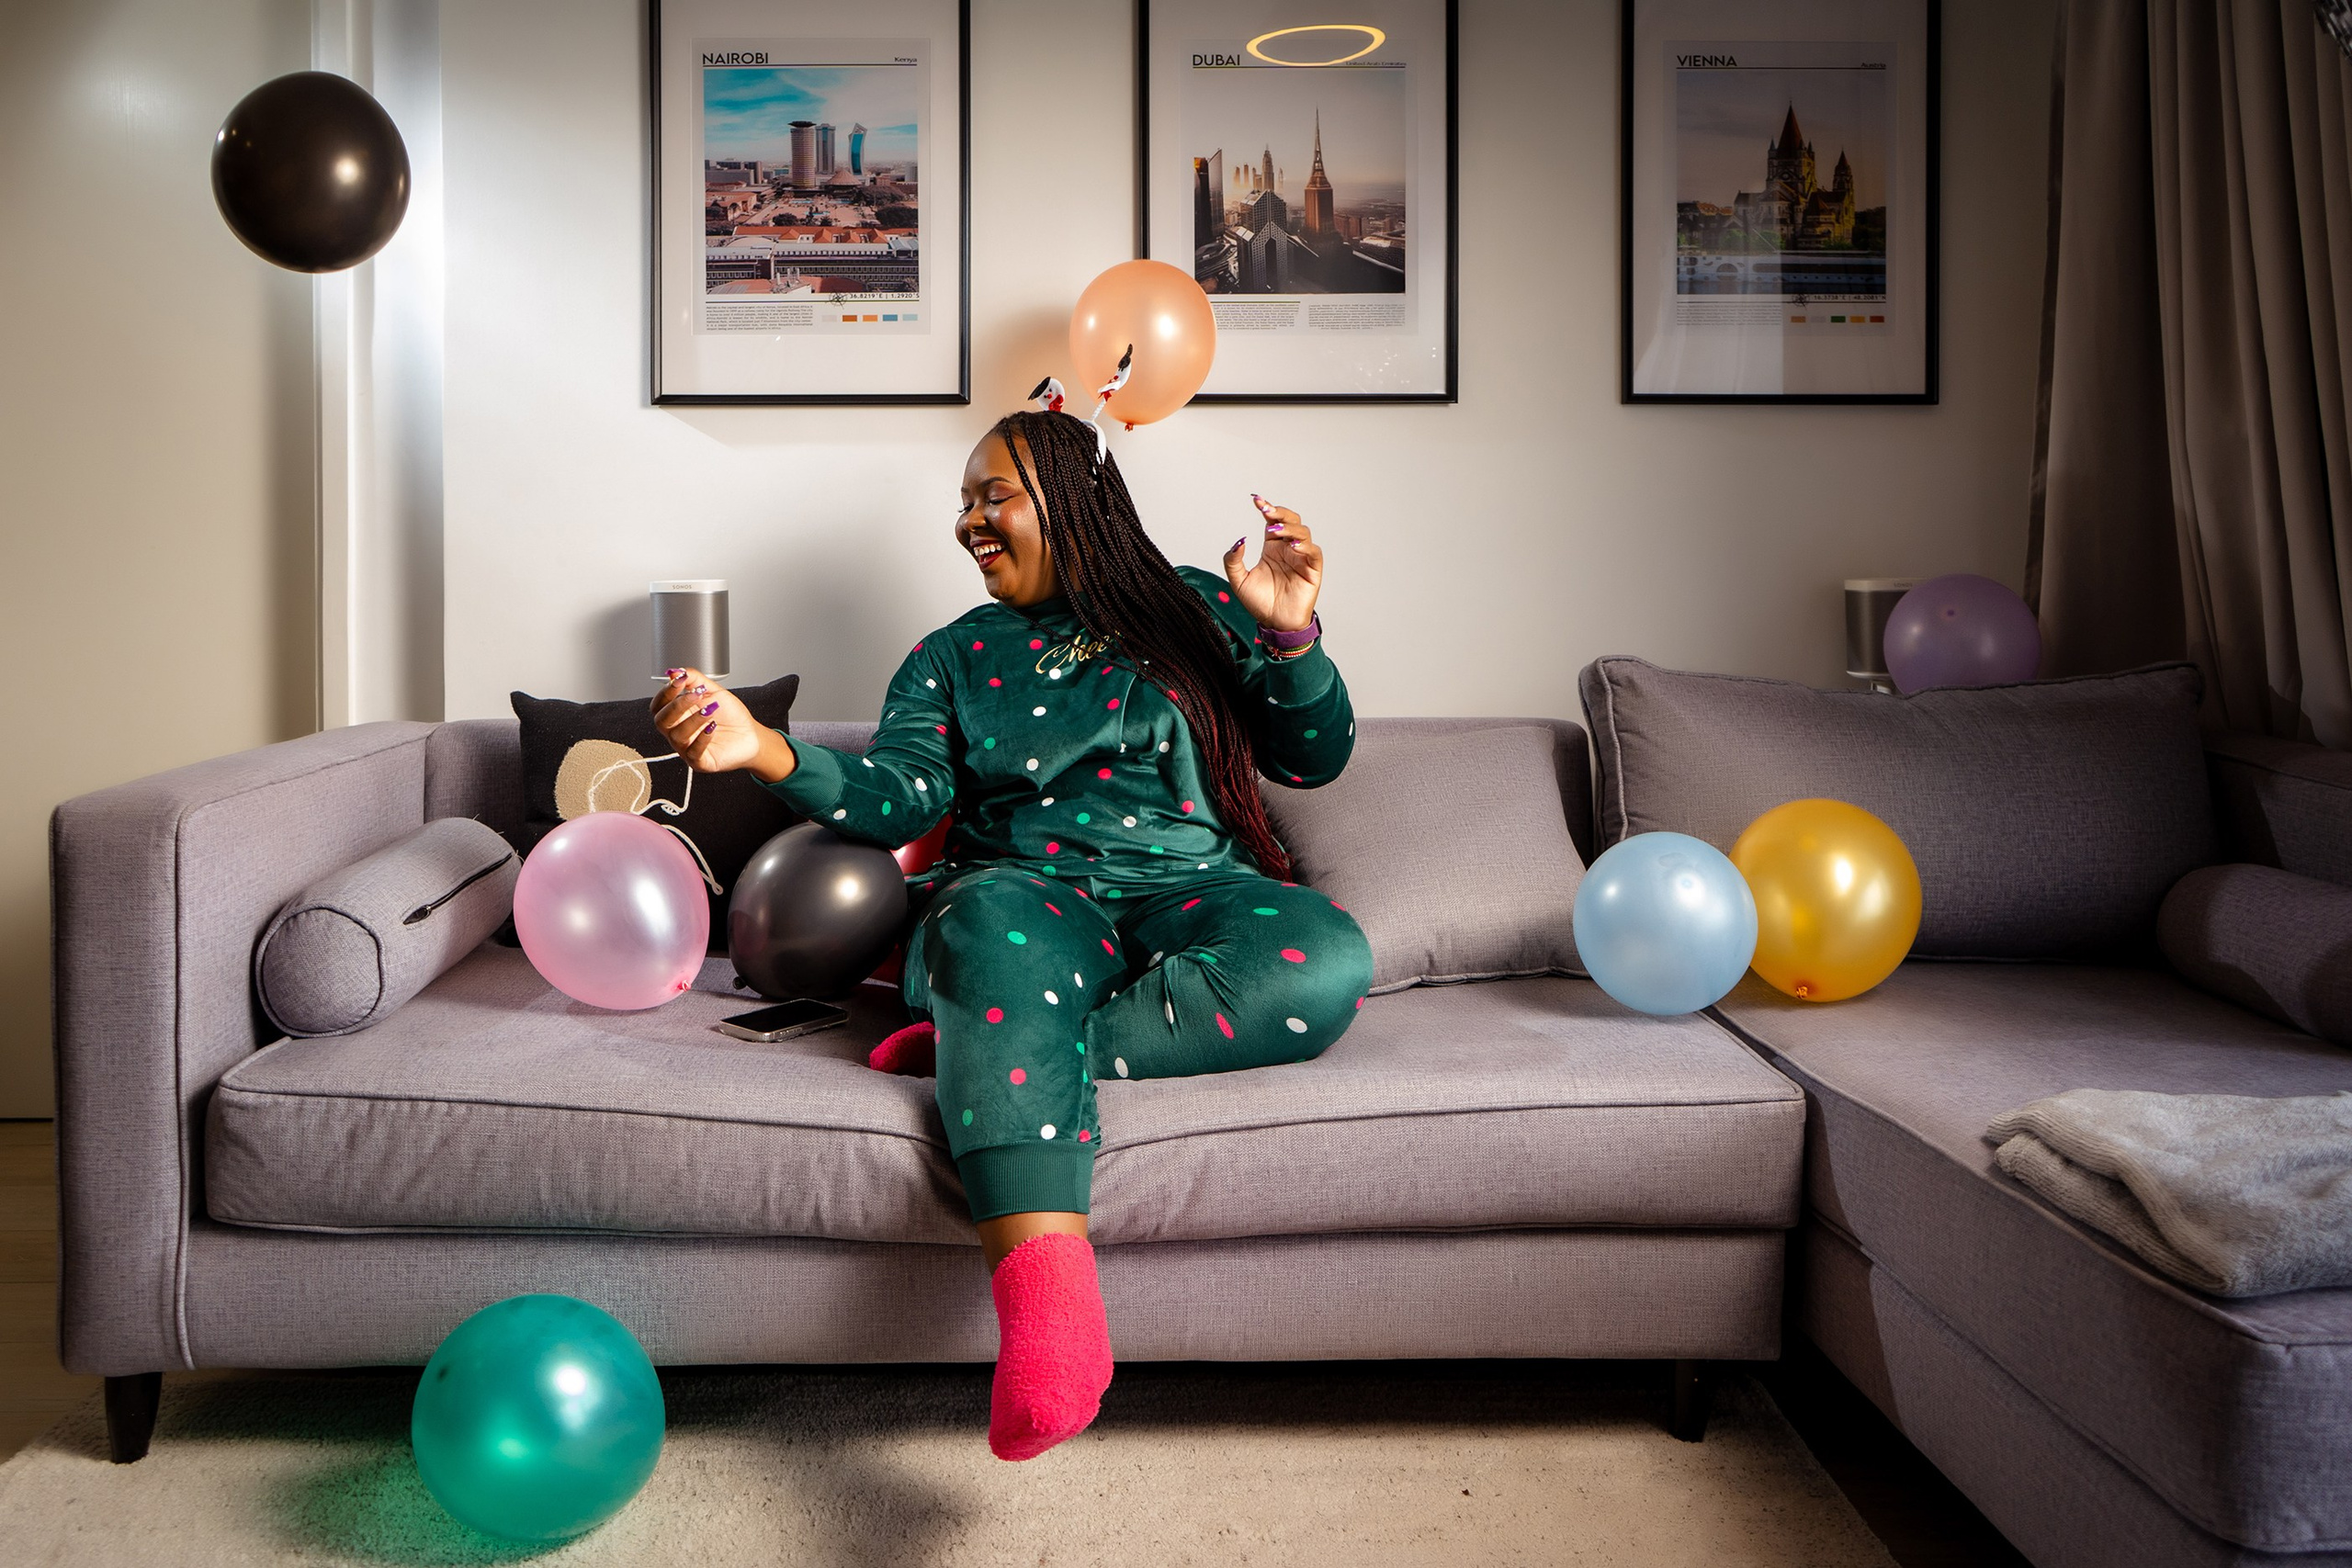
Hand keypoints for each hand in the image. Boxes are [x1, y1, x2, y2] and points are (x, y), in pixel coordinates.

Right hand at [651, 668, 792, 779]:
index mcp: (677, 715)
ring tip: (711, 710)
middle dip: (677, 705)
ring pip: (677, 736)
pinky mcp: (699, 761)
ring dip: (693, 719)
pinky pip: (693, 752)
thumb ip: (694, 679)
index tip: (679, 680)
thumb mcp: (713, 691)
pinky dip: (702, 738)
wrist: (751, 734)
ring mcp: (687, 748)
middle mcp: (678, 731)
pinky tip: (713, 727)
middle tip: (696, 695)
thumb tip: (674, 671)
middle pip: (661, 721)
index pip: (659, 704)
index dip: (665, 692)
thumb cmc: (730, 716)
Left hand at [1222, 495, 1321, 632]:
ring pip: (1302, 532)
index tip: (1256, 500)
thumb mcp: (1238, 580)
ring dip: (1289, 528)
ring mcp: (1301, 557)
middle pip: (1291, 520)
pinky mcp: (1313, 569)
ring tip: (1274, 531)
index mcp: (1272, 548)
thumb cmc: (1259, 603)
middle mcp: (1288, 549)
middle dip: (1280, 512)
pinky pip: (1313, 552)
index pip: (1272, 521)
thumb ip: (1233, 560)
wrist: (1274, 623)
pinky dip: (1305, 545)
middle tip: (1266, 511)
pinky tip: (1293, 545)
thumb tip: (1239, 541)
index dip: (1267, 508)